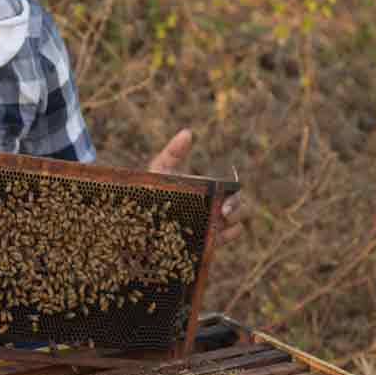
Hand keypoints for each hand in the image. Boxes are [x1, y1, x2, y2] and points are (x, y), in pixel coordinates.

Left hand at [148, 128, 249, 245]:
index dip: (234, 193)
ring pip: (235, 224)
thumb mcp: (159, 170)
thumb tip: (188, 132)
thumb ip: (172, 152)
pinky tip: (219, 235)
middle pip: (238, 208)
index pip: (231, 191)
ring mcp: (210, 226)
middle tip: (223, 212)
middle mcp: (213, 208)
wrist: (138, 220)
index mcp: (208, 192)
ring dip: (233, 223)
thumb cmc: (150, 191)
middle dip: (236, 209)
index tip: (225, 193)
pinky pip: (224, 240)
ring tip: (220, 224)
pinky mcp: (204, 242)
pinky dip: (227, 237)